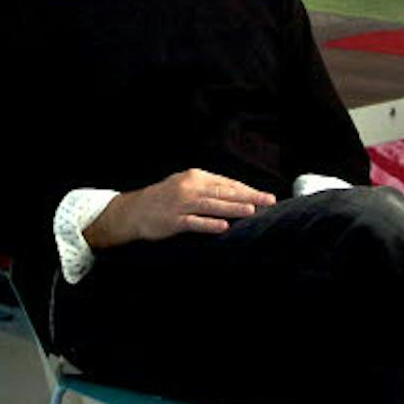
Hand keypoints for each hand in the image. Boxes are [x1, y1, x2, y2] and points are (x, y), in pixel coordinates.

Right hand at [91, 169, 276, 246]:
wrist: (135, 210)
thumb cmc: (165, 198)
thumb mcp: (185, 184)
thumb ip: (208, 188)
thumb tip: (237, 194)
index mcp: (195, 176)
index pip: (226, 183)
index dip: (247, 189)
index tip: (264, 196)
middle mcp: (189, 188)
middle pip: (223, 192)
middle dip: (248, 196)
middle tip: (268, 201)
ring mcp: (181, 204)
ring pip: (211, 205)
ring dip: (232, 208)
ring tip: (251, 210)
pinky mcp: (173, 220)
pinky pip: (194, 222)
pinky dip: (209, 224)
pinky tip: (223, 226)